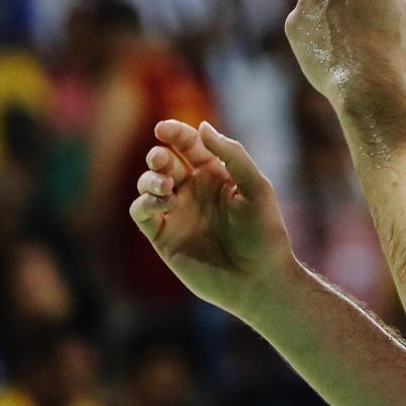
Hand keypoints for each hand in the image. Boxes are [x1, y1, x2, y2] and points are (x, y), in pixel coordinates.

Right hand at [130, 120, 297, 317]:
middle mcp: (194, 190)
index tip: (164, 128)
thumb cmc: (263, 233)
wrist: (258, 279)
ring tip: (166, 187)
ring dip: (150, 179)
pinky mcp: (164, 237)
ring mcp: (177, 212)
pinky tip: (161, 203)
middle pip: (165, 161)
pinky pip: (142, 212)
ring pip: (148, 184)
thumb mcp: (256, 187)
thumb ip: (232, 155)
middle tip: (163, 160)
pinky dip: (143, 202)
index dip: (176, 133)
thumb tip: (202, 126)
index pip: (190, 145)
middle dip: (159, 155)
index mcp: (217, 174)